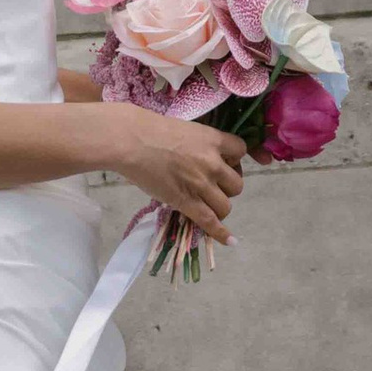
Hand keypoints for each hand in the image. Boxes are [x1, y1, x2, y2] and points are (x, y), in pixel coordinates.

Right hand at [94, 105, 246, 242]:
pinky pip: (210, 221)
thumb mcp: (185, 129)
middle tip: (212, 185)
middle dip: (226, 187)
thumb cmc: (150, 129)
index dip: (233, 159)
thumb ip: (198, 145)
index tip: (222, 161)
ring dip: (219, 207)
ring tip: (206, 205)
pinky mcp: (186, 202)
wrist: (131, 141)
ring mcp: (201, 185)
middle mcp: (213, 163)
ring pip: (225, 206)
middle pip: (236, 184)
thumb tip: (199, 159)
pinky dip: (221, 233)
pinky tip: (230, 241)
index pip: (240, 150)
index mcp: (213, 140)